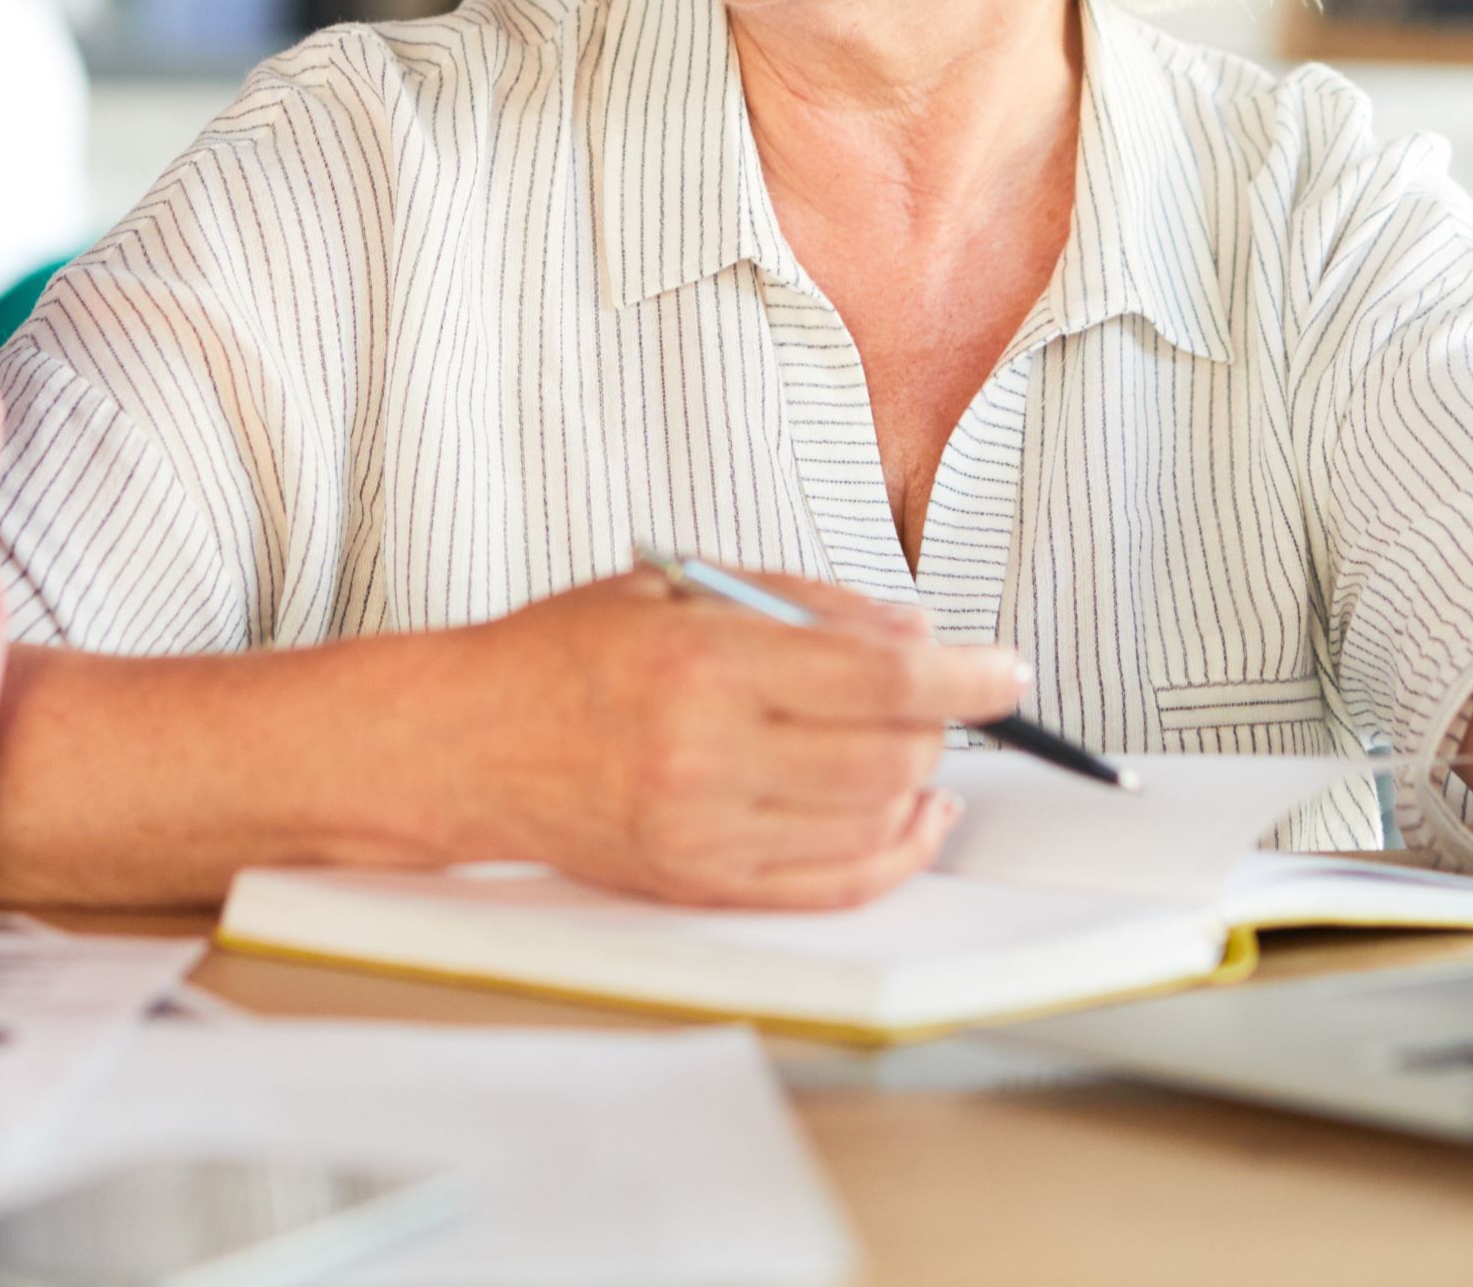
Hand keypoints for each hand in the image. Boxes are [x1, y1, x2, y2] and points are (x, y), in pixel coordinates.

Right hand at [446, 567, 1020, 910]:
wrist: (464, 743)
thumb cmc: (564, 654)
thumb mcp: (678, 587)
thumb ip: (802, 603)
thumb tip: (916, 632)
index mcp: (702, 663)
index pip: (877, 676)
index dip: (964, 675)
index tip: (1008, 670)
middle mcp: (704, 755)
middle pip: (888, 756)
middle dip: (941, 725)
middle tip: (946, 696)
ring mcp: (703, 831)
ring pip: (869, 823)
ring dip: (918, 783)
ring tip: (917, 745)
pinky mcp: (698, 884)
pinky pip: (830, 886)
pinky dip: (891, 853)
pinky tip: (909, 816)